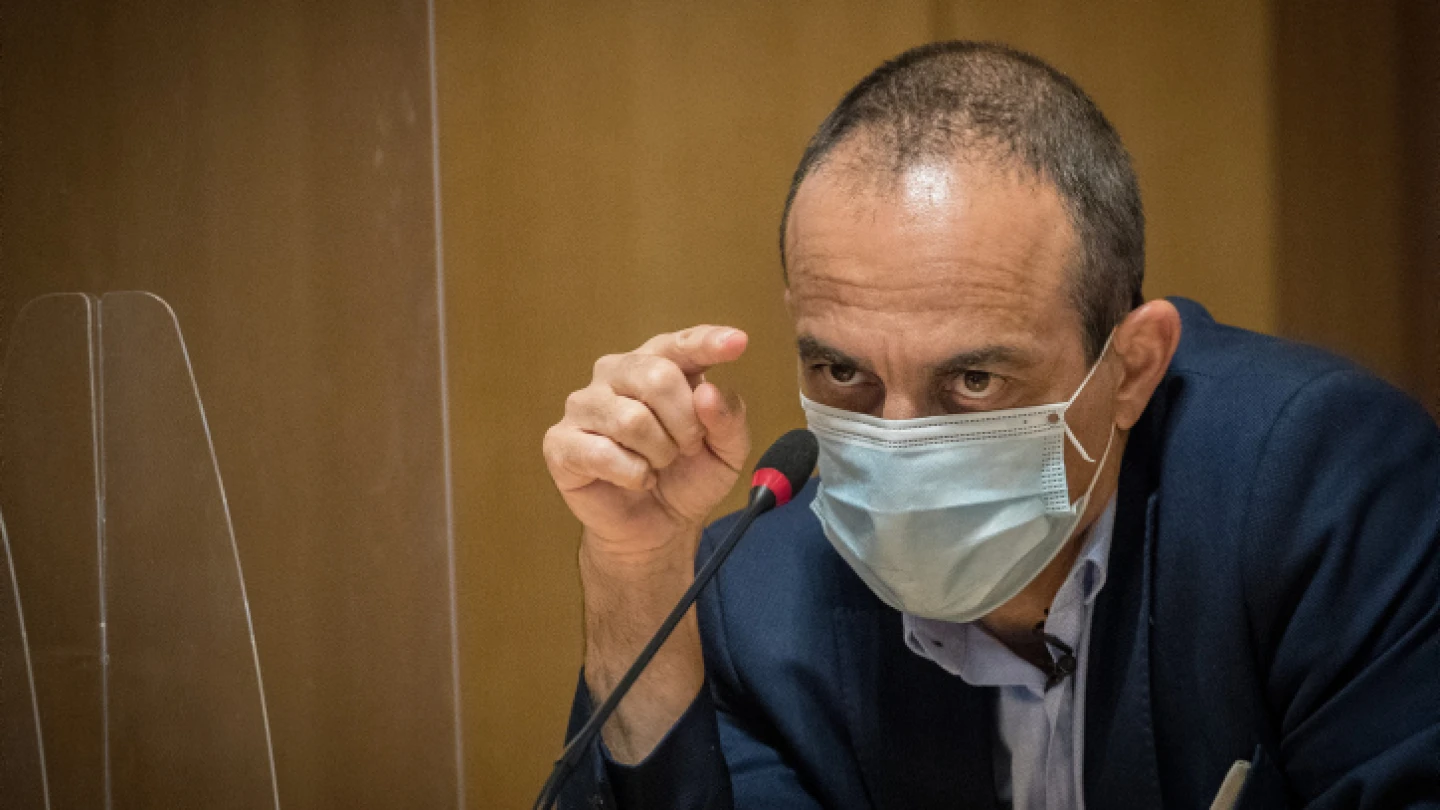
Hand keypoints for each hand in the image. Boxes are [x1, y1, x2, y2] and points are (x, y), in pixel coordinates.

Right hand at [544, 325, 750, 559]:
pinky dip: (632, 474)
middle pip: (657, 376)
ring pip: (631, 419)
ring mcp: (584, 405)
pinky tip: (637, 479)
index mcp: (658, 363)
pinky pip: (602, 453)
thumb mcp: (727, 452)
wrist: (657, 529)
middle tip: (687, 448)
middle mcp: (615, 373)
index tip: (737, 342)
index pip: (681, 344)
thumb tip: (708, 393)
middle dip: (685, 423)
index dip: (707, 342)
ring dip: (659, 452)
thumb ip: (729, 419)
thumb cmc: (688, 478)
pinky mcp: (561, 442)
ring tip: (659, 465)